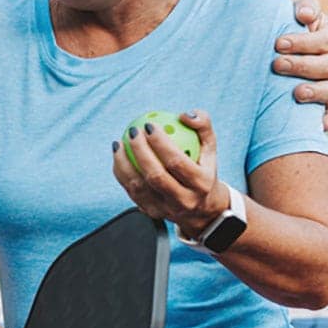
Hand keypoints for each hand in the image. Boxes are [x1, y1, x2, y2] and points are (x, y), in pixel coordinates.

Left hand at [112, 110, 229, 238]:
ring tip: (119, 143)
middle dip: (140, 151)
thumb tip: (185, 114)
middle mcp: (184, 200)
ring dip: (123, 163)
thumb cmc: (203, 168)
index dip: (160, 143)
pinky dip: (121, 172)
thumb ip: (202, 125)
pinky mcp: (151, 213)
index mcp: (201, 184)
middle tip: (132, 132)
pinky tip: (118, 155)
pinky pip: (131, 191)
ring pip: (138, 187)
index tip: (149, 125)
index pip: (176, 162)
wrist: (201, 207)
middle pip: (155, 176)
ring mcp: (166, 209)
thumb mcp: (209, 147)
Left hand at [273, 0, 327, 129]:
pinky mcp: (326, 103)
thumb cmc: (284, 28)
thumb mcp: (291, 12)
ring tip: (295, 93)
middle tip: (276, 64)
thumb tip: (305, 16)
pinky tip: (318, 125)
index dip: (306, 41)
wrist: (273, 52)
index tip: (278, 43)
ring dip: (316, 91)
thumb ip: (303, 7)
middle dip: (304, 65)